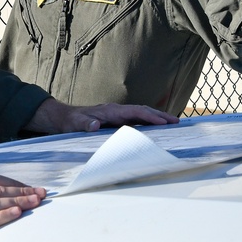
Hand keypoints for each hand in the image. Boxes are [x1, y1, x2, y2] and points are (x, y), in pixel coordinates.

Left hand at [26, 97, 178, 133]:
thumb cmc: (70, 121)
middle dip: (160, 116)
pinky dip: (148, 124)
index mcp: (110, 110)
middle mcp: (116, 111)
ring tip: (173, 125)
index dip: (151, 117)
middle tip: (178, 123)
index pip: (135, 112)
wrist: (63, 118)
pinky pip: (135, 121)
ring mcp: (117, 115)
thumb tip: (95, 126)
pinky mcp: (115, 120)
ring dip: (156, 119)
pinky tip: (156, 131)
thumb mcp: (74, 124)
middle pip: (143, 111)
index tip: (165, 122)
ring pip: (141, 115)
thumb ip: (84, 124)